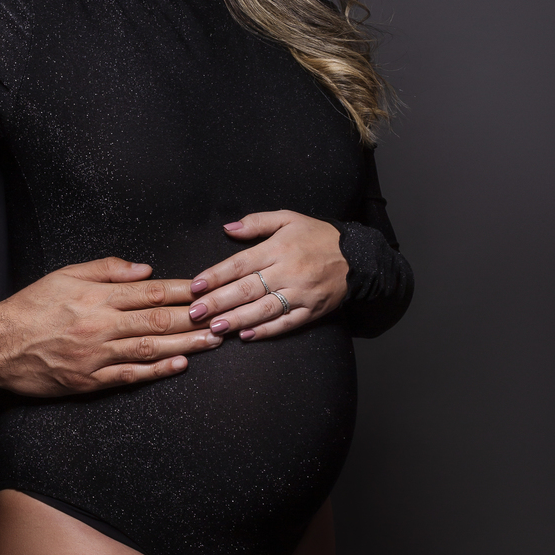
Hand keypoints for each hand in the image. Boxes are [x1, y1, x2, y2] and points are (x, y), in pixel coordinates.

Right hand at [0, 257, 222, 396]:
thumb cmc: (29, 307)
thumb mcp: (64, 275)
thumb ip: (106, 268)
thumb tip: (144, 269)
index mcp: (96, 295)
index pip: (152, 290)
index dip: (185, 290)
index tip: (208, 288)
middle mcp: (100, 324)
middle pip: (159, 320)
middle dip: (196, 318)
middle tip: (224, 317)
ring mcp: (95, 355)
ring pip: (150, 348)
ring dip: (186, 344)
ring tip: (213, 341)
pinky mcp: (88, 381)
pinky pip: (129, 376)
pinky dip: (157, 372)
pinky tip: (179, 365)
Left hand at [188, 212, 347, 341]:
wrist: (359, 256)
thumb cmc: (318, 236)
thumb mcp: (289, 218)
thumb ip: (256, 222)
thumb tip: (228, 228)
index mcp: (279, 248)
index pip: (240, 263)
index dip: (216, 276)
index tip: (195, 286)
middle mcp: (289, 271)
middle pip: (248, 289)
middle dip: (218, 302)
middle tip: (195, 313)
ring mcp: (301, 293)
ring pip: (264, 309)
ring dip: (237, 320)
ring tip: (215, 327)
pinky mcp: (312, 310)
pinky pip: (286, 323)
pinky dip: (266, 331)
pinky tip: (246, 335)